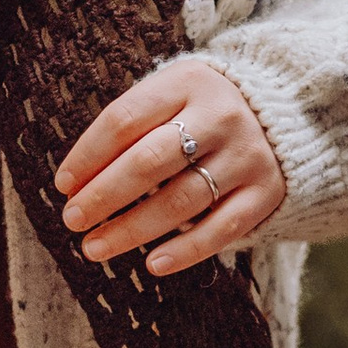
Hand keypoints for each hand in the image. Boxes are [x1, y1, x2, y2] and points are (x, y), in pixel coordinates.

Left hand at [55, 59, 283, 277]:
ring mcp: (246, 155)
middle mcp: (221, 116)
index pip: (124, 120)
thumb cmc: (201, 109)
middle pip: (150, 160)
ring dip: (132, 229)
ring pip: (181, 200)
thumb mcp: (169, 95)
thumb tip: (76, 184)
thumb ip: (128, 128)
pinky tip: (152, 264)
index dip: (87, 155)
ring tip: (95, 247)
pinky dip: (185, 250)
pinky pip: (222, 228)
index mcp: (187, 83)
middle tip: (73, 220)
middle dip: (104, 195)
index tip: (63, 185)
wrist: (284, 111)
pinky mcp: (266, 191)